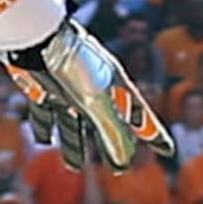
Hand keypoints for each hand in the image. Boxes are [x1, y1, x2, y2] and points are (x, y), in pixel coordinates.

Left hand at [0, 17, 176, 170]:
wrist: (35, 35)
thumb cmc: (72, 64)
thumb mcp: (97, 101)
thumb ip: (112, 131)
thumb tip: (124, 162)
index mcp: (115, 86)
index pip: (140, 115)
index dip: (153, 133)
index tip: (167, 150)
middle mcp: (94, 87)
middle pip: (108, 123)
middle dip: (113, 144)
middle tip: (119, 168)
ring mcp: (68, 87)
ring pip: (74, 122)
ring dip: (74, 144)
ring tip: (73, 167)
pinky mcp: (43, 86)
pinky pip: (45, 111)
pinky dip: (45, 126)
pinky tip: (42, 140)